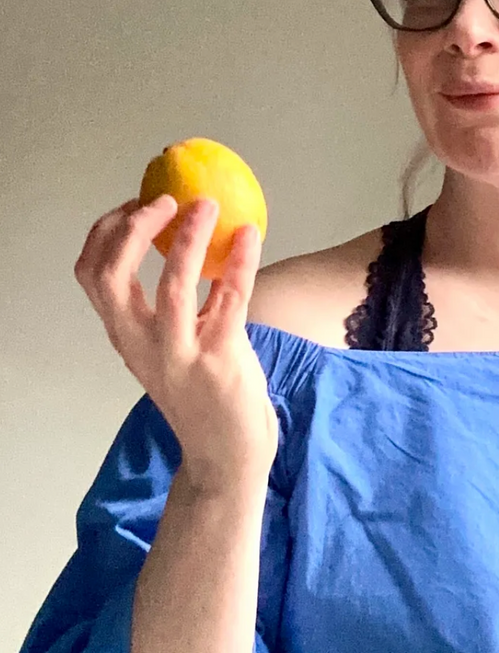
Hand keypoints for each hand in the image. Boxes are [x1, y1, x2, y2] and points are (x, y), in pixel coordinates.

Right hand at [75, 195, 278, 490]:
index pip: (92, 275)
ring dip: (189, 238)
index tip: (135, 203)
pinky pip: (230, 298)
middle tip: (165, 200)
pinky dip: (240, 261)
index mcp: (125, 334)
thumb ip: (178, 303)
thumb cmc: (206, 391)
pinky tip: (252, 236)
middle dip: (131, 229)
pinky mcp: (220, 360)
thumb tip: (196, 241)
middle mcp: (141, 344)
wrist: (226, 452)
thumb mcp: (175, 344)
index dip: (107, 232)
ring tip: (209, 205)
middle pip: (111, 276)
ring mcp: (179, 354)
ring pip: (172, 286)